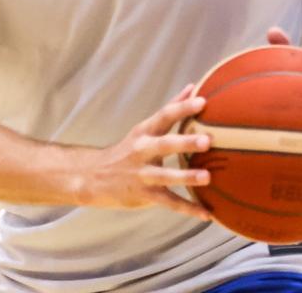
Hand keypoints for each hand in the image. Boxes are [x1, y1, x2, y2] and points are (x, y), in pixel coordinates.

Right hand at [78, 85, 211, 219]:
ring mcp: (142, 174)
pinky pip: (168, 203)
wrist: (94, 176)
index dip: (183, 107)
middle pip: (164, 144)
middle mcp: (142, 150)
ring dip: (186, 177)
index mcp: (144, 132)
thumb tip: (192, 86)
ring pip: (166, 176)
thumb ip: (170, 109)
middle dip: (185, 142)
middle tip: (208, 140)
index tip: (203, 100)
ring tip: (207, 177)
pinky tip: (206, 214)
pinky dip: (187, 209)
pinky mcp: (144, 194)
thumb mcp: (145, 128)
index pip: (164, 115)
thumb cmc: (129, 149)